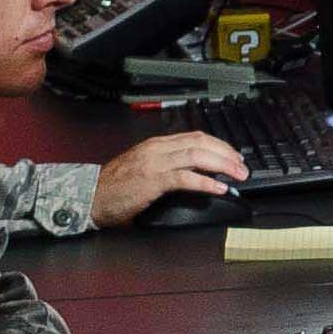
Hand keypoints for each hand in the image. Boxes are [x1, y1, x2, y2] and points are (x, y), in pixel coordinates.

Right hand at [91, 131, 248, 225]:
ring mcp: (154, 163)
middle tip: (242, 166)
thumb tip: (195, 171)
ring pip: (196, 156)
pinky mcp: (151, 181)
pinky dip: (205, 182)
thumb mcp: (143, 167)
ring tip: (237, 175)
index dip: (219, 145)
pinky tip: (218, 188)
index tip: (234, 155)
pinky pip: (184, 178)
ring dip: (222, 165)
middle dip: (226, 153)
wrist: (90, 196)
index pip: (195, 137)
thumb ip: (166, 165)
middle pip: (200, 143)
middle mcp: (156, 149)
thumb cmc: (115, 186)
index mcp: (156, 145)